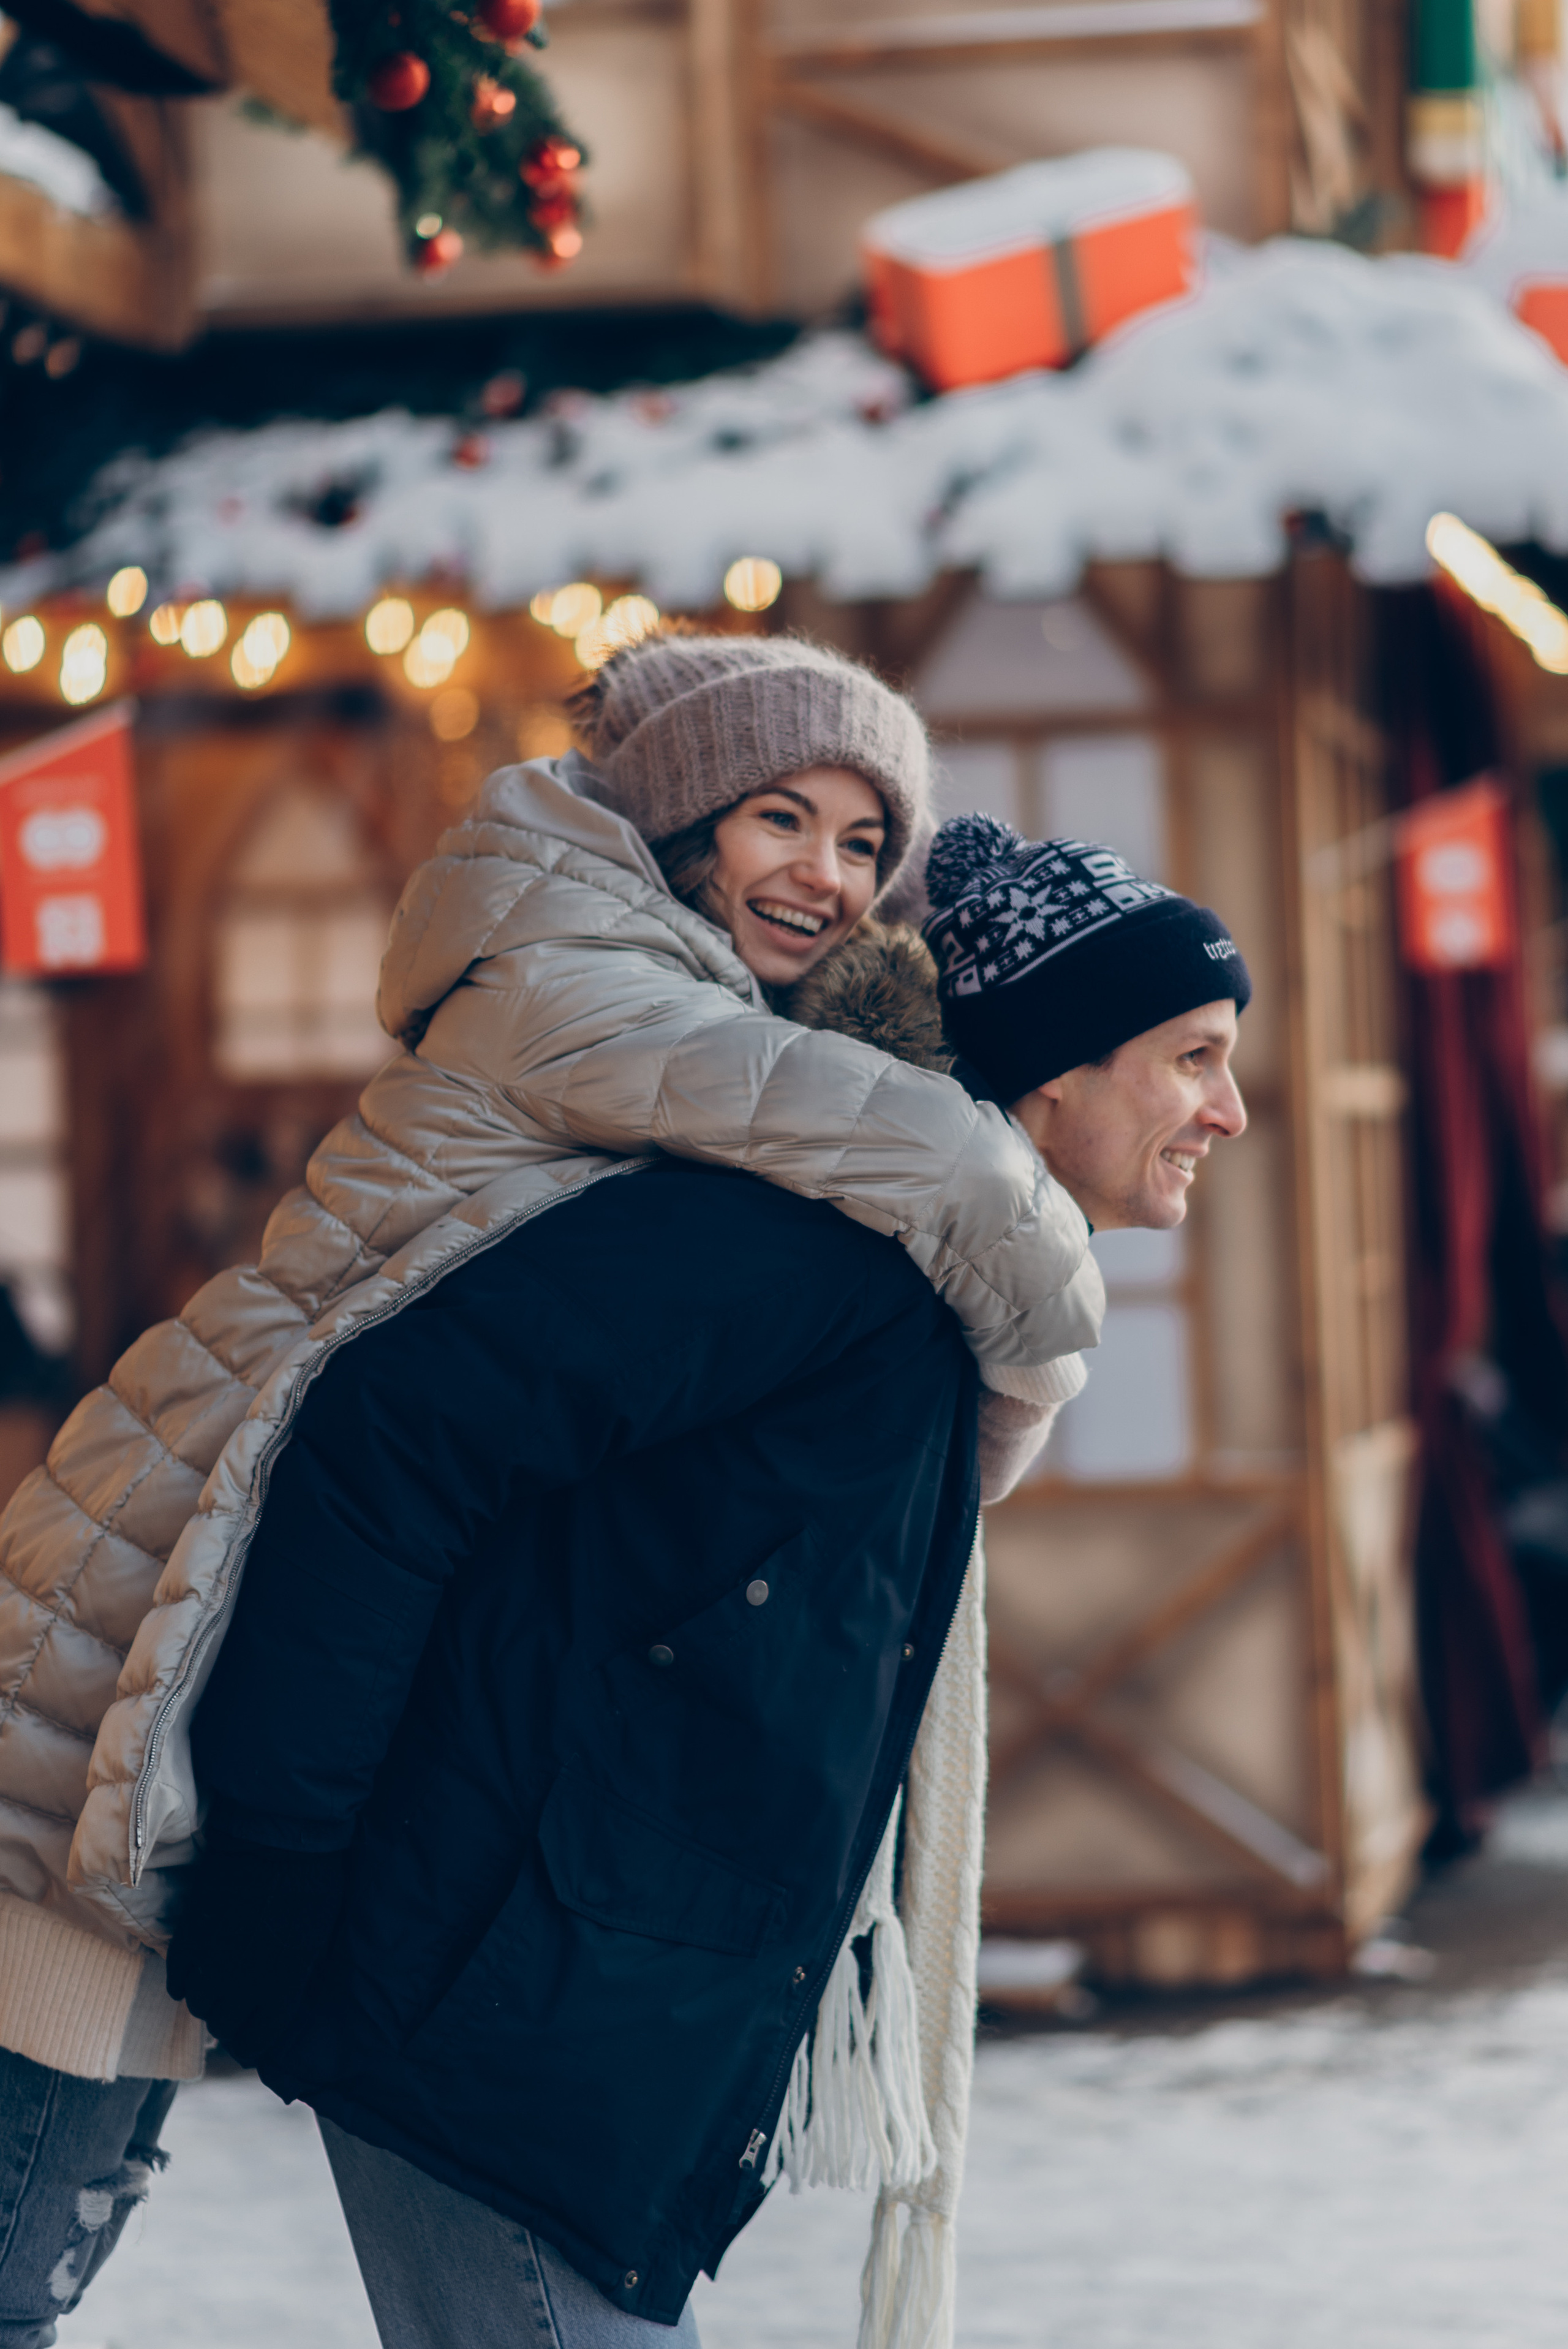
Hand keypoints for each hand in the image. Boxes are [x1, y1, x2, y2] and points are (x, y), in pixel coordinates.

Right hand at [166, 1832, 347, 2069]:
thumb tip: (282, 1998)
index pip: (263, 2032)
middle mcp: (249, 1970)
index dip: (255, 2045)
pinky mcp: (195, 1926)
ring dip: (205, 2003)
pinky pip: (178, 1971)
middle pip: (226, 2022)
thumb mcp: (319, 1931)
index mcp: (287, 1974)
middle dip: (229, 2026)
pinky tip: (186, 1982)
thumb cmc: (314, 1877)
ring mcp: (218, 1949)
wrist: (282, 1831)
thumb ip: (298, 1969)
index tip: (252, 2046)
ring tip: (211, 1996)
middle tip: (230, 2019)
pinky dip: (180, 1982)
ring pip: (199, 2001)